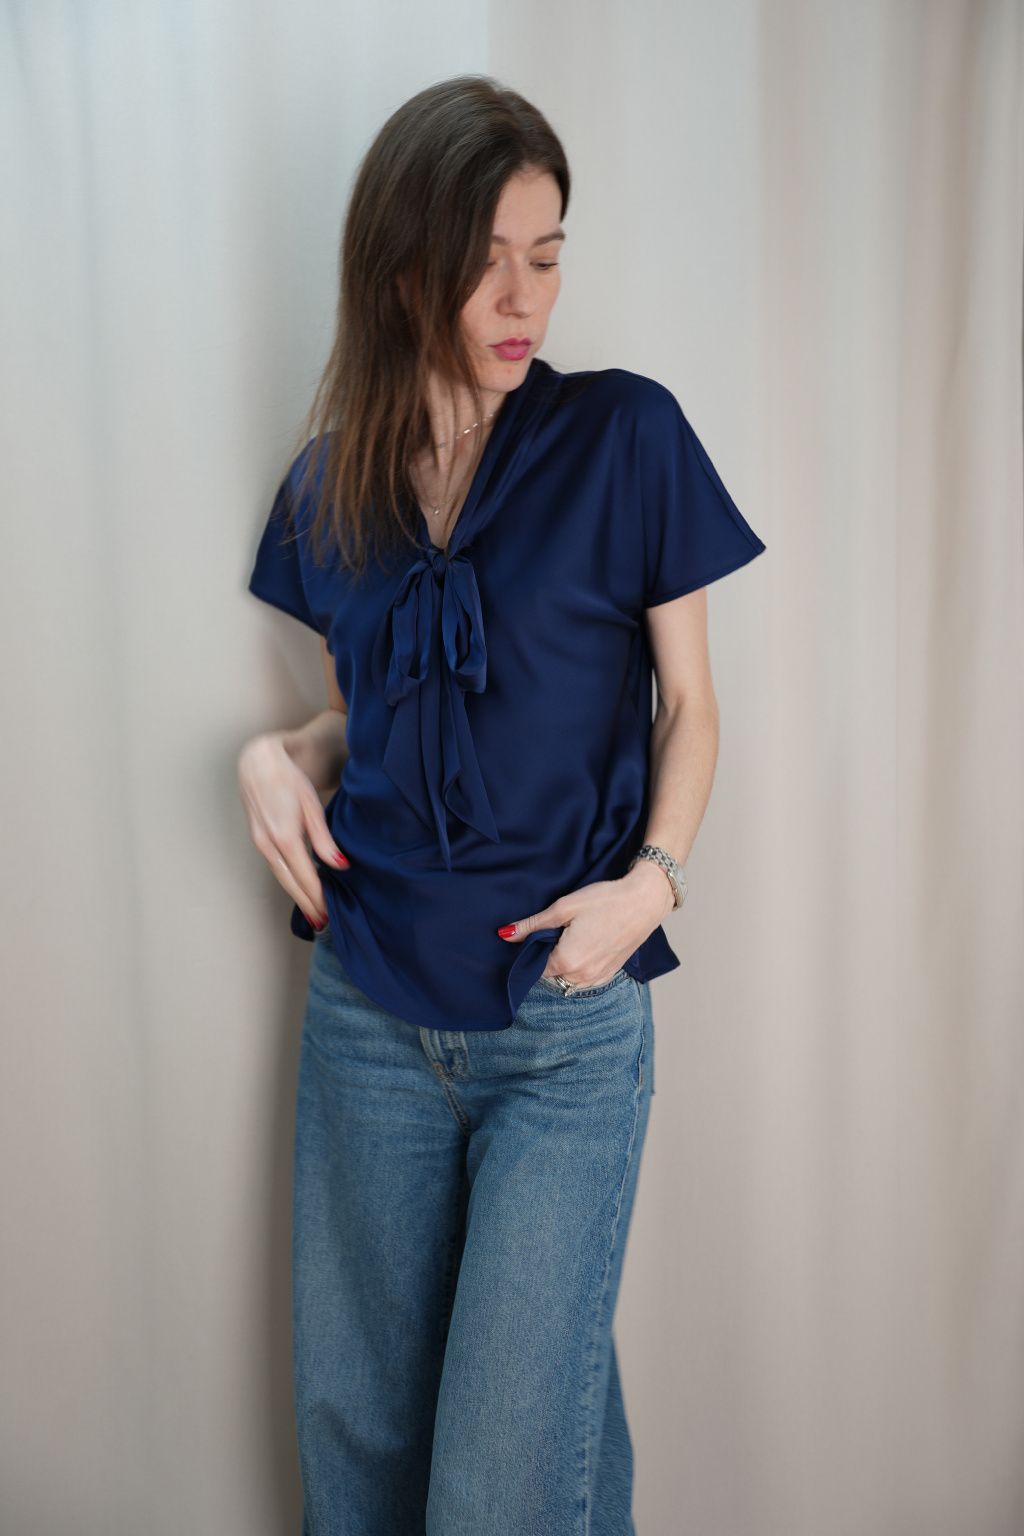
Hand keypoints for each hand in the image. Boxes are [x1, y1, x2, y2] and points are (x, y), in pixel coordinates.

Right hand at [238, 733, 349, 927]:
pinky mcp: (257, 838)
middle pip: (290, 883)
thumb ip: (324, 839)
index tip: (329, 914)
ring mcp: (259, 842)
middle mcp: (268, 844)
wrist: (258, 763)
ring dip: (296, 895)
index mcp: (285, 836)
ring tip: (312, 912)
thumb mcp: (311, 806)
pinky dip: (287, 880)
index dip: (317, 897)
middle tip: (323, 923)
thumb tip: (340, 865)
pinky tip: (298, 887)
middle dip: (307, 903)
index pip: (305, 876)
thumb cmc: (289, 779)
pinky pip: (274, 866)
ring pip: (280, 876)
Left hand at [497, 861, 674, 987]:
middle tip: (558, 931)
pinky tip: (587, 943)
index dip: (533, 951)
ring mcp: (598, 978)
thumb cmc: (605, 900)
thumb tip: (505, 936)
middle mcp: (581, 977)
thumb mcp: (563, 908)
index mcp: (567, 961)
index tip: (539, 933)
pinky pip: (585, 979)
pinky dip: (580, 966)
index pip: (534, 968)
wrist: (645, 901)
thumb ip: (532, 925)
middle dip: (548, 957)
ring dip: (565, 963)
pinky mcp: (610, 973)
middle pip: (551, 974)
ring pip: (568, 978)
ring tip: (574, 936)